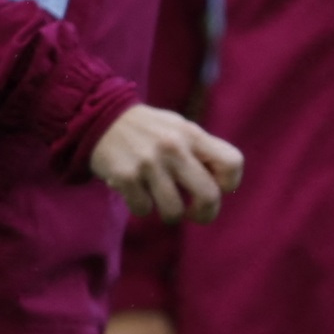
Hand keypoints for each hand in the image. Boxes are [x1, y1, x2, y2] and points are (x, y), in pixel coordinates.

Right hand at [92, 104, 244, 223]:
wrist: (100, 118)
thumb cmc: (148, 130)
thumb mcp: (179, 129)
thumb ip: (202, 151)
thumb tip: (223, 185)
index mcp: (192, 134)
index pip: (233, 163)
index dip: (230, 183)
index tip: (217, 187)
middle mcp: (174, 148)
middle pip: (209, 196)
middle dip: (205, 213)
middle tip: (194, 213)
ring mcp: (148, 163)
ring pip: (174, 211)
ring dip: (169, 214)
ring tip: (160, 201)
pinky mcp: (125, 176)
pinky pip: (143, 209)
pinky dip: (141, 207)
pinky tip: (136, 193)